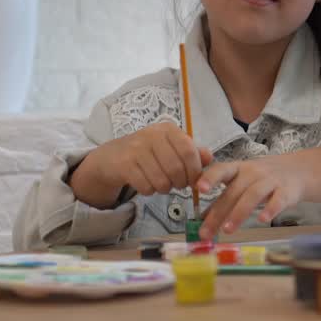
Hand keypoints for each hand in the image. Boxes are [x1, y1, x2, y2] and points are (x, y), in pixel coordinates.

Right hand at [76, 122, 213, 207]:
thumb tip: (210, 157)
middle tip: (177, 185)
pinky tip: (147, 185)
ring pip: (161, 179)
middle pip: (176, 168)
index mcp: (168, 129)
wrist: (111, 157)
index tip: (194, 180)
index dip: (194, 170)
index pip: (189, 151)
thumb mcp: (171, 147)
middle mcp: (152, 135)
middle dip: (180, 182)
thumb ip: (192, 152)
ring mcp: (136, 149)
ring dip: (165, 188)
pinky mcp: (124, 165)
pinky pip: (146, 186)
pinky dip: (150, 191)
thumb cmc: (148, 152)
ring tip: (162, 185)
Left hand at [195, 153, 306, 239]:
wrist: (299, 170)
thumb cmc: (263, 178)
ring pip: (253, 195)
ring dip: (239, 213)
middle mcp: (253, 172)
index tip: (200, 188)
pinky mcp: (287, 190)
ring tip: (227, 230)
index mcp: (238, 169)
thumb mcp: (242, 182)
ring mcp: (271, 180)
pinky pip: (278, 199)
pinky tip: (262, 220)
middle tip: (205, 232)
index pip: (222, 170)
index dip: (211, 177)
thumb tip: (201, 219)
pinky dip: (270, 209)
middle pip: (234, 191)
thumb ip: (223, 198)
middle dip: (219, 212)